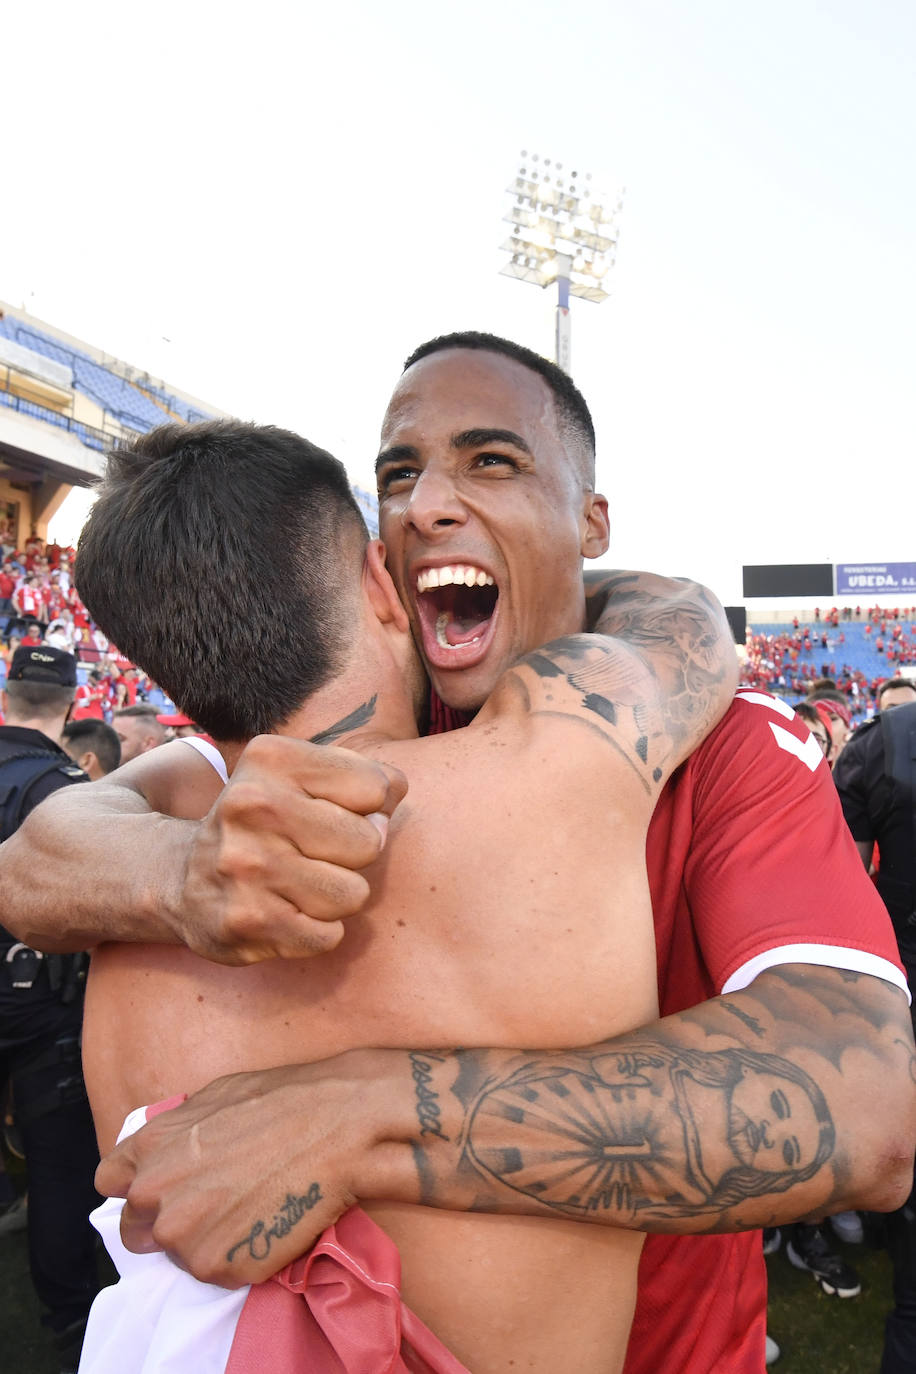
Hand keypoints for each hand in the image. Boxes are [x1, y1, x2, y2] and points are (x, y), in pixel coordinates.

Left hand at [96, 1058, 382, 1285]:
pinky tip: (264, 1223)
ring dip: (204, 1239)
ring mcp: (185, 1237)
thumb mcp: (212, 1097)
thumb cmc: (280, 1100)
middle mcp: (155, 1196)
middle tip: (210, 1206)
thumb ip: (176, 1133)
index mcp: (149, 1148)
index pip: (110, 1182)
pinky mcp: (220, 1267)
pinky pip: (219, 1269)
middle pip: (137, 1229)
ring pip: (179, 1253)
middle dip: (164, 1220)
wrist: (332, 1125)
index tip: (160, 1188)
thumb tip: (170, 1151)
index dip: (135, 1185)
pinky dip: (238, 1254)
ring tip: (247, 1210)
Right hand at [174, 736, 407, 962]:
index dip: (369, 808)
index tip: (333, 813)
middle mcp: (252, 805)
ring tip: (299, 884)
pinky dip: (316, 931)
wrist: (184, 878)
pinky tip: (284, 914)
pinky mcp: (245, 922)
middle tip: (314, 854)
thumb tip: (396, 791)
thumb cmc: (267, 823)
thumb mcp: (303, 778)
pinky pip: (327, 936)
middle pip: (369, 843)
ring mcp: (246, 866)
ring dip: (336, 896)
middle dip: (354, 855)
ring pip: (352, 894)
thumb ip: (363, 776)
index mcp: (272, 758)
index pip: (376, 787)